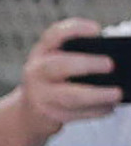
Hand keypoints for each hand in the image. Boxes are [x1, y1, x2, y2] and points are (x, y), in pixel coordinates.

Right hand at [19, 18, 120, 134]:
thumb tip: (112, 61)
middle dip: (87, 65)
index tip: (97, 31)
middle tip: (111, 65)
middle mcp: (36, 72)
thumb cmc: (53, 80)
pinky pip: (75, 114)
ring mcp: (40, 96)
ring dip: (96, 95)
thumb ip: (76, 54)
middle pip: (60, 66)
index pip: (54, 35)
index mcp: (42, 52)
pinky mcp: (48, 115)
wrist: (29, 113)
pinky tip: (109, 107)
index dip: (75, 29)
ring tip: (117, 94)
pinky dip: (95, 110)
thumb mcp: (56, 60)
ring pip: (70, 97)